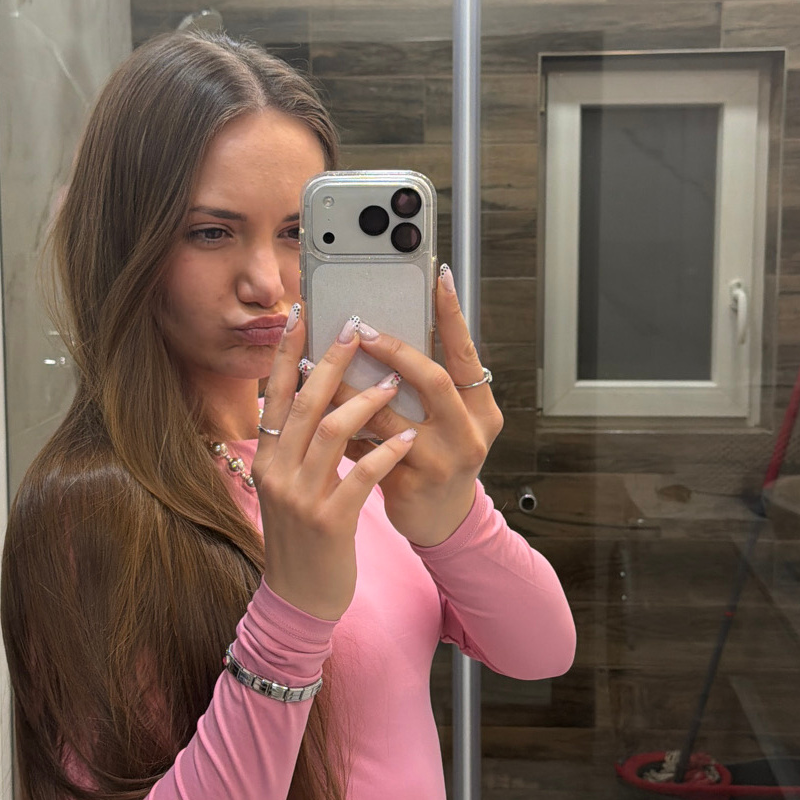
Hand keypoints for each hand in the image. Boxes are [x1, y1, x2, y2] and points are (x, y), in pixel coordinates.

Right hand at [250, 307, 416, 620]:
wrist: (300, 597)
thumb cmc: (303, 536)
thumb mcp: (288, 486)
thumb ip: (296, 446)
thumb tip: (313, 396)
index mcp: (267, 459)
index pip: (273, 395)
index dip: (285, 353)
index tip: (300, 314)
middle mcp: (277, 472)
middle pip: (303, 403)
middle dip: (331, 361)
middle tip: (357, 330)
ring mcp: (300, 497)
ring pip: (331, 433)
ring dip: (365, 401)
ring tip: (393, 381)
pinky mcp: (329, 521)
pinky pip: (360, 476)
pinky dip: (385, 453)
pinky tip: (407, 440)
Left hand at [340, 265, 502, 548]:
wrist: (440, 522)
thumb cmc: (439, 460)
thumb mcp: (448, 421)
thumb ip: (428, 386)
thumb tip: (384, 336)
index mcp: (480, 409)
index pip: (466, 352)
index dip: (453, 315)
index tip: (440, 277)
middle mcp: (468, 432)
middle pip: (432, 378)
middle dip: (392, 349)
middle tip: (359, 328)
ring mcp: (441, 460)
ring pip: (388, 413)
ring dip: (348, 387)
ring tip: (319, 363)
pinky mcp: (411, 483)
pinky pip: (367, 446)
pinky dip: (341, 425)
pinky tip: (318, 412)